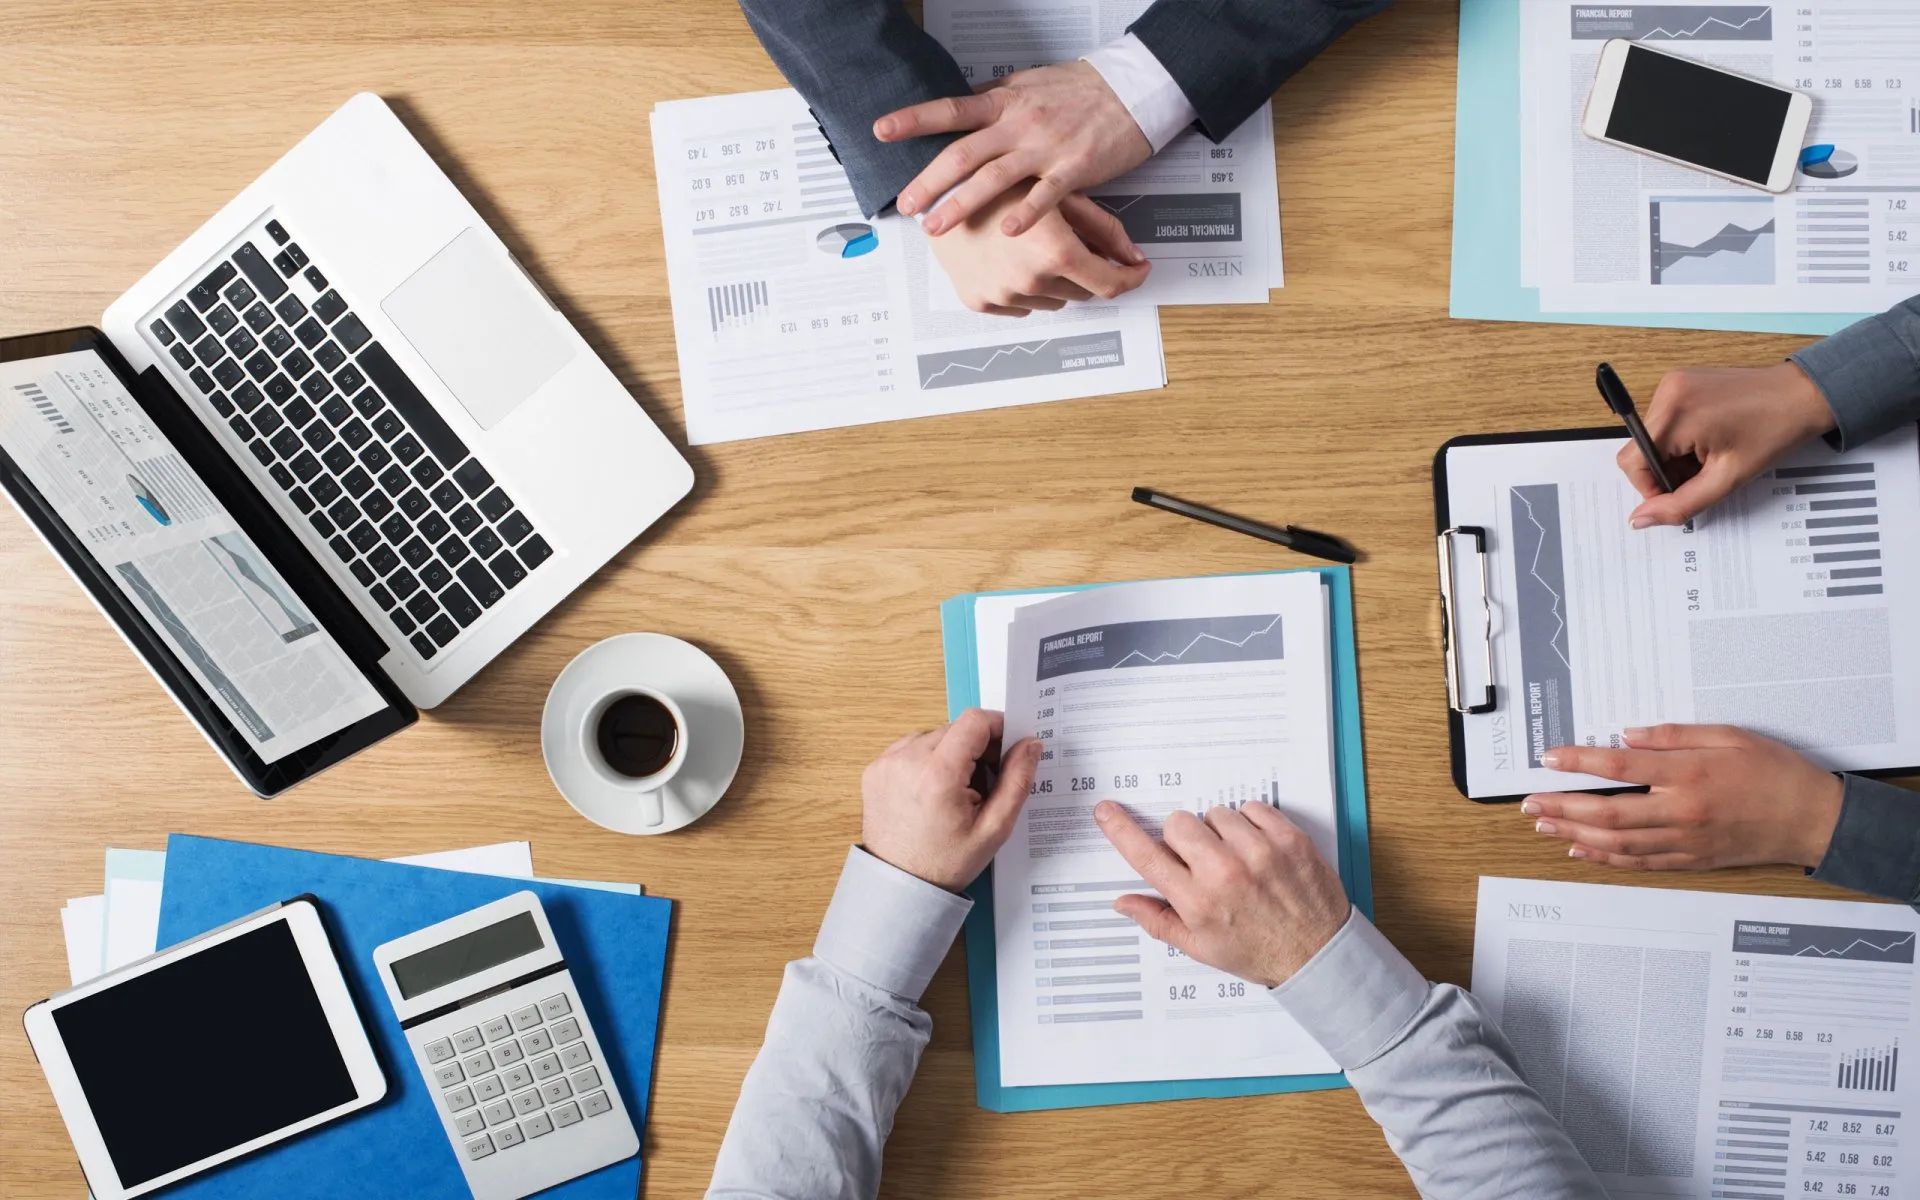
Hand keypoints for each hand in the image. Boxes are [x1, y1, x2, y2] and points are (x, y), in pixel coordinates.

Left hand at [860, 709, 1040, 891]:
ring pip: (933, 735)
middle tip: (985, 782)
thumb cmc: (946, 862)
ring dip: (951, 752)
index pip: (975, 721)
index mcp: (938, 775)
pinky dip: (927, 760)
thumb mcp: (994, 828)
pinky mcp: (875, 769)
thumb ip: (1017, 780)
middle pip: (955, 728)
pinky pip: (910, 747)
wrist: (899, 885)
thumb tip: (1030, 743)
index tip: (1007, 748)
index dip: (998, 727)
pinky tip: (933, 790)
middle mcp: (907, 761)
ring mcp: (887, 763)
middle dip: (976, 747)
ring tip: (957, 790)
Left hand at [876, 62, 1152, 235]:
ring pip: (994, 178)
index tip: (881, 131)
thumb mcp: (1028, 84)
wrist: (1131, 89)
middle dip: (929, 181)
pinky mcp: (1073, 167)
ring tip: (935, 227)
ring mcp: (1045, 146)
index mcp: (1004, 102)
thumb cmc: (1080, 89)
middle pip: (963, 153)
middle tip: (904, 204)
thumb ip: (994, 100)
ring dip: (960, 204)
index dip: (914, 120)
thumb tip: (962, 107)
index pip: (950, 110)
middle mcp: (1019, 123)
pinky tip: (1008, 232)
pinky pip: (1045, 195)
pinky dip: (1026, 214)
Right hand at [928, 182, 1147, 314]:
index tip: (1137, 271)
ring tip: (1034, 245)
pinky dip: (1025, 288)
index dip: (1130, 279)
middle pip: (1082, 292)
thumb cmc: (1002, 181)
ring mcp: (1004, 296)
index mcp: (1057, 252)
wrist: (940, 188)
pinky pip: (1020, 305)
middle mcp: (1032, 281)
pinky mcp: (981, 302)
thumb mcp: (1061, 194)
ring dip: (1055, 280)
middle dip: (1085, 270)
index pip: (1110, 284)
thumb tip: (1134, 257)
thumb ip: (1104, 229)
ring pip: (1053, 301)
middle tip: (1070, 240)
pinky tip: (1011, 258)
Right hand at [1095, 801, 1349, 988]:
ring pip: (1216, 813)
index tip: (1107, 812)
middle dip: (1184, 838)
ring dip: (1220, 831)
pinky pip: (1252, 808)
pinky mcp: (1288, 839)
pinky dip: (1252, 823)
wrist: (1319, 955)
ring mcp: (1259, 853)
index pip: (1147, 857)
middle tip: (1202, 860)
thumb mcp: (1201, 948)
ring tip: (1237, 858)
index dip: (1121, 830)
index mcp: (1198, 902)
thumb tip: (1122, 902)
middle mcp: (1225, 874)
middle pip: (1179, 823)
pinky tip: (1258, 849)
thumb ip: (1158, 921)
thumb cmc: (1258, 953)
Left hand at [1525, 724, 1844, 869]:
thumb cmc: (1774, 772)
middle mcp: (1681, 811)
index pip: (1620, 766)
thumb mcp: (1728, 735)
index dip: (1579, 762)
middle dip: (1562, 806)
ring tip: (1544, 824)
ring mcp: (1685, 841)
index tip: (1550, 757)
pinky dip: (1606, 858)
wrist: (1813, 819)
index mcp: (1689, 774)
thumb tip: (1626, 736)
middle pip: (1607, 812)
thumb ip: (1674, 736)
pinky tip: (1582, 851)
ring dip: (1574, 834)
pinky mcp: (1691, 860)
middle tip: (1529, 801)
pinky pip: (1639, 862)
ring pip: (1616, 842)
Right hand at [1618, 363, 1834, 528]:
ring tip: (1710, 454)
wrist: (1803, 395)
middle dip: (1665, 470)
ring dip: (1673, 455)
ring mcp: (1671, 383)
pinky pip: (1663, 420)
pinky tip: (1708, 438)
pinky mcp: (1678, 380)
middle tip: (1704, 473)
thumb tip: (1638, 520)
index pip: (1631, 462)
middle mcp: (1667, 392)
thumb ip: (1680, 504)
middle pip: (1639, 449)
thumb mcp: (1727, 478)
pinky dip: (1678, 438)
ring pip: (1650, 437)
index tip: (1683, 492)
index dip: (1651, 487)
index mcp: (1676, 414)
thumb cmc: (1774, 432)